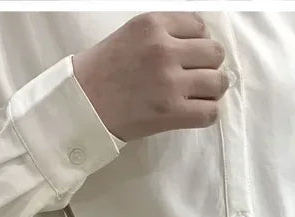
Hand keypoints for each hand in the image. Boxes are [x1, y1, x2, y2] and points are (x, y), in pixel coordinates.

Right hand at [72, 12, 228, 140]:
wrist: (77, 107)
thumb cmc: (98, 73)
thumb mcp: (129, 36)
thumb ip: (161, 34)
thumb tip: (197, 44)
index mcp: (153, 25)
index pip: (200, 27)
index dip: (196, 44)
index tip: (186, 58)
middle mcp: (164, 50)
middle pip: (214, 54)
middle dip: (207, 66)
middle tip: (193, 78)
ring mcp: (168, 82)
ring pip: (217, 83)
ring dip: (211, 91)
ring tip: (197, 97)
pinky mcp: (169, 112)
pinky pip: (209, 113)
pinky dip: (207, 114)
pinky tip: (194, 114)